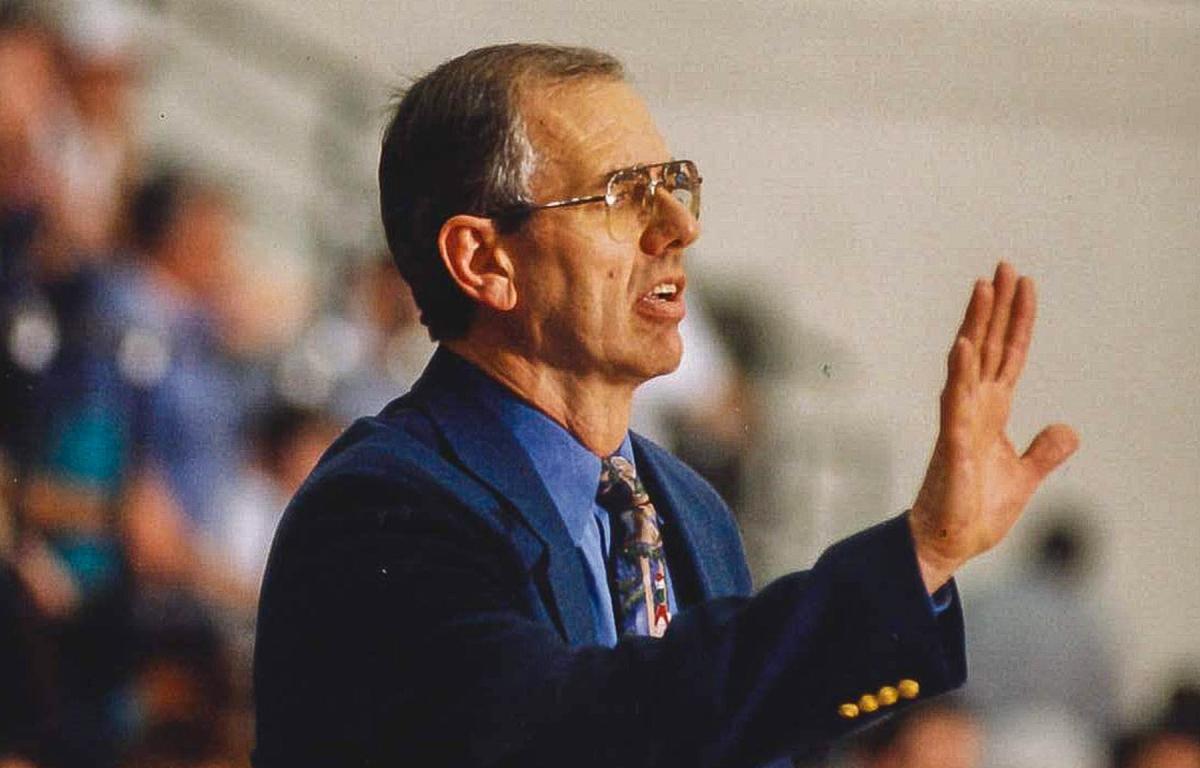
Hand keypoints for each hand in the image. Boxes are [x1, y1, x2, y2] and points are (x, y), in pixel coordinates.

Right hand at [909, 262, 1078, 591]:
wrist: (949, 543)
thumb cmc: (976, 509)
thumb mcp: (1024, 477)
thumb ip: (1045, 450)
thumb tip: (1068, 429)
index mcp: (992, 411)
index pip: (1009, 355)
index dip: (1018, 320)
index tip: (1023, 284)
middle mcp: (973, 407)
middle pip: (987, 346)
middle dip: (996, 307)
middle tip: (1002, 266)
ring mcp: (960, 422)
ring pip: (968, 363)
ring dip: (975, 325)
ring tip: (982, 289)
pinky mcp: (952, 444)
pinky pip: (955, 402)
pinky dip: (959, 373)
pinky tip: (963, 346)